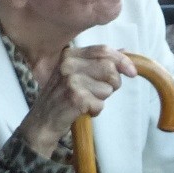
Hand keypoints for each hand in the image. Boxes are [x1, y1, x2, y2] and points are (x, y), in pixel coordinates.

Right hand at [17, 45, 136, 157]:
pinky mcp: (75, 98)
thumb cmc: (62, 97)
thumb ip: (98, 62)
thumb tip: (125, 51)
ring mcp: (70, 81)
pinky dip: (95, 110)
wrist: (41, 122)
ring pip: (108, 88)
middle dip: (113, 83)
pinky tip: (82, 110)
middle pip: (110, 68)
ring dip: (101, 99)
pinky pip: (100, 104)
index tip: (132, 72)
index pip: (104, 50)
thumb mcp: (75, 74)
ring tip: (86, 101)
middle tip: (101, 92)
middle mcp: (68, 65)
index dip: (122, 60)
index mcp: (70, 55)